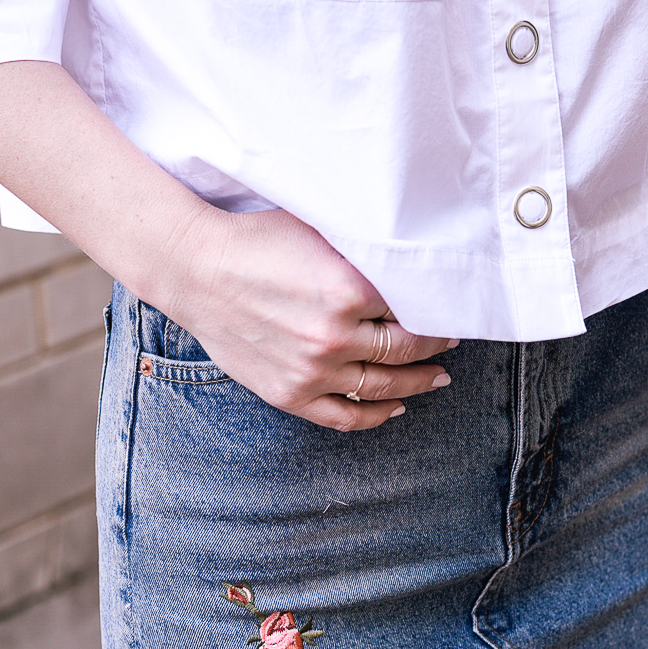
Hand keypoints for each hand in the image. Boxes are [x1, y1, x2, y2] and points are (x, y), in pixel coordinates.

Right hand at [163, 208, 457, 430]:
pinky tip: (397, 406)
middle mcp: (334, 336)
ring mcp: (313, 371)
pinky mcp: (291, 394)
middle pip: (406, 350)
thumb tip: (409, 266)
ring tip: (438, 378)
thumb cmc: (257, 241)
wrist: (196, 268)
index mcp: (347, 291)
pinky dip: (377, 415)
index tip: (450, 309)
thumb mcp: (319, 233)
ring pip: (384, 386)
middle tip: (452, 341)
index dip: (437, 311)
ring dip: (418, 383)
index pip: (412, 309)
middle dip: (436, 346)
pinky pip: (346, 416)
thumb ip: (363, 254)